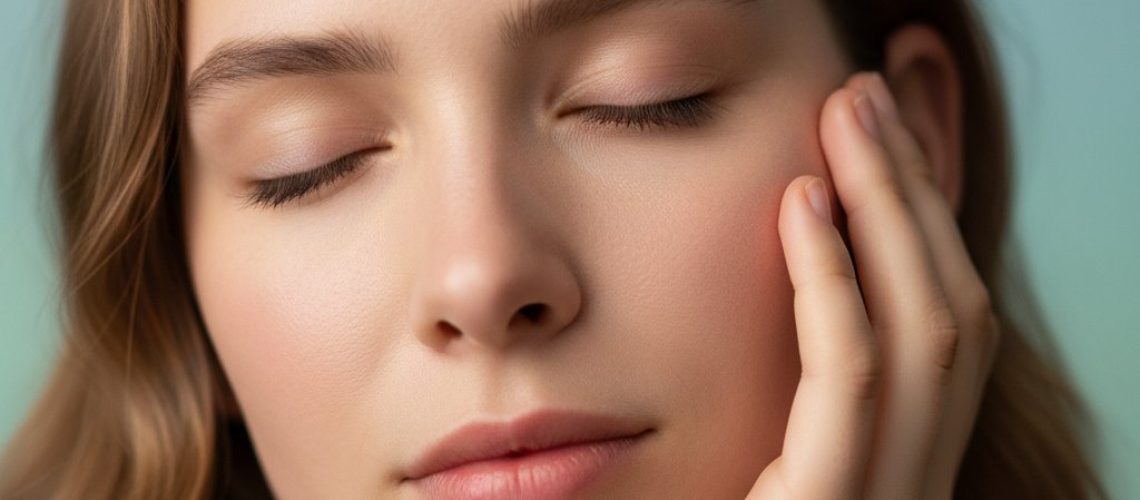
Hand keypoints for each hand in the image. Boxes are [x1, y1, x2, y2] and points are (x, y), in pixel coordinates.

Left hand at [746, 72, 1001, 498]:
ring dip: (889, 210)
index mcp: (908, 463)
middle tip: (864, 97)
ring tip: (844, 119)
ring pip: (926, 329)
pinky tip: (802, 202)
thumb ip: (796, 398)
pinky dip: (832, 278)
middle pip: (952, 310)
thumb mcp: (771, 456)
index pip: (946, 325)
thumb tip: (790, 277)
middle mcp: (919, 479)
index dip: (925, 221)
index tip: (881, 138)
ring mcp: (889, 496)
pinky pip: (848, 374)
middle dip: (914, 192)